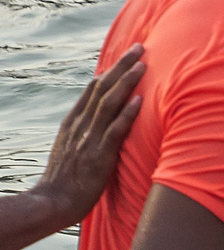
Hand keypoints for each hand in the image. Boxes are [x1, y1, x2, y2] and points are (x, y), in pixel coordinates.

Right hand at [29, 45, 143, 226]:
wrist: (52, 202)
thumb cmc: (66, 180)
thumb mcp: (72, 148)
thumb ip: (85, 132)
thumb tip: (101, 120)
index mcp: (74, 122)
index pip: (93, 89)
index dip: (111, 70)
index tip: (127, 55)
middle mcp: (80, 125)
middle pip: (102, 88)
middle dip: (122, 66)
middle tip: (140, 47)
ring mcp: (89, 139)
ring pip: (109, 103)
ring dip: (127, 82)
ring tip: (144, 65)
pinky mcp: (98, 155)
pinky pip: (114, 130)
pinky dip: (127, 114)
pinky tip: (140, 100)